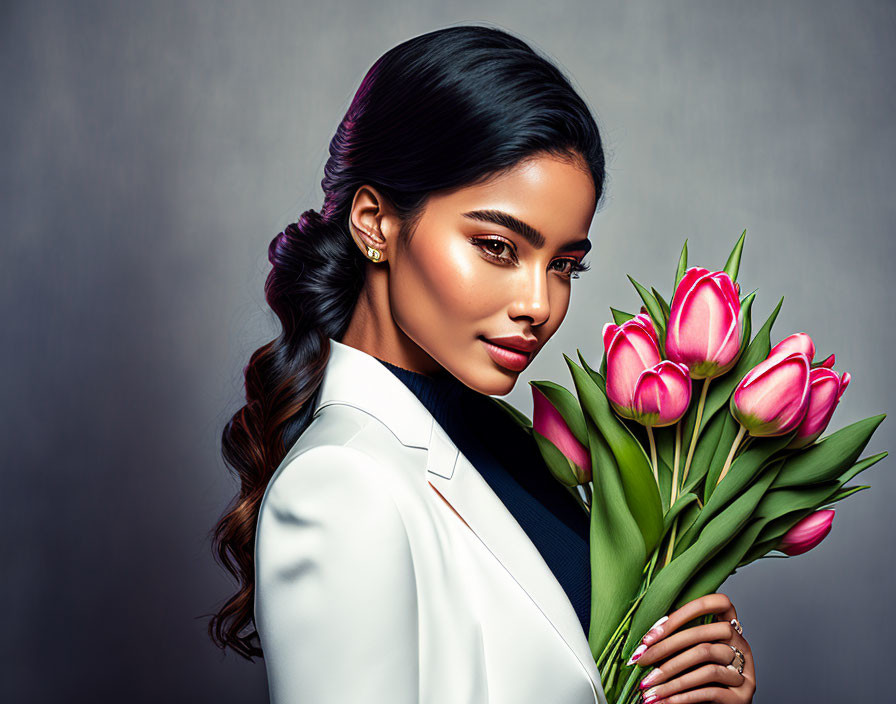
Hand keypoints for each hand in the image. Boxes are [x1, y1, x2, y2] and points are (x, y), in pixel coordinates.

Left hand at [629, 592, 754, 702]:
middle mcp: (741, 646)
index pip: (716, 602)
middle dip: (665, 648)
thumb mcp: (689, 655)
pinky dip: (682, 695)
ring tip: (648, 686)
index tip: (653, 632)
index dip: (684, 612)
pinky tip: (665, 700)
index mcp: (729, 628)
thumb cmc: (697, 680)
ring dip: (670, 673)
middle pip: (702, 635)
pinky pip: (709, 690)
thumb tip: (643, 640)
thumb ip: (677, 640)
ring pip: (705, 661)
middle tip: (641, 660)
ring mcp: (745, 671)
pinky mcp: (743, 695)